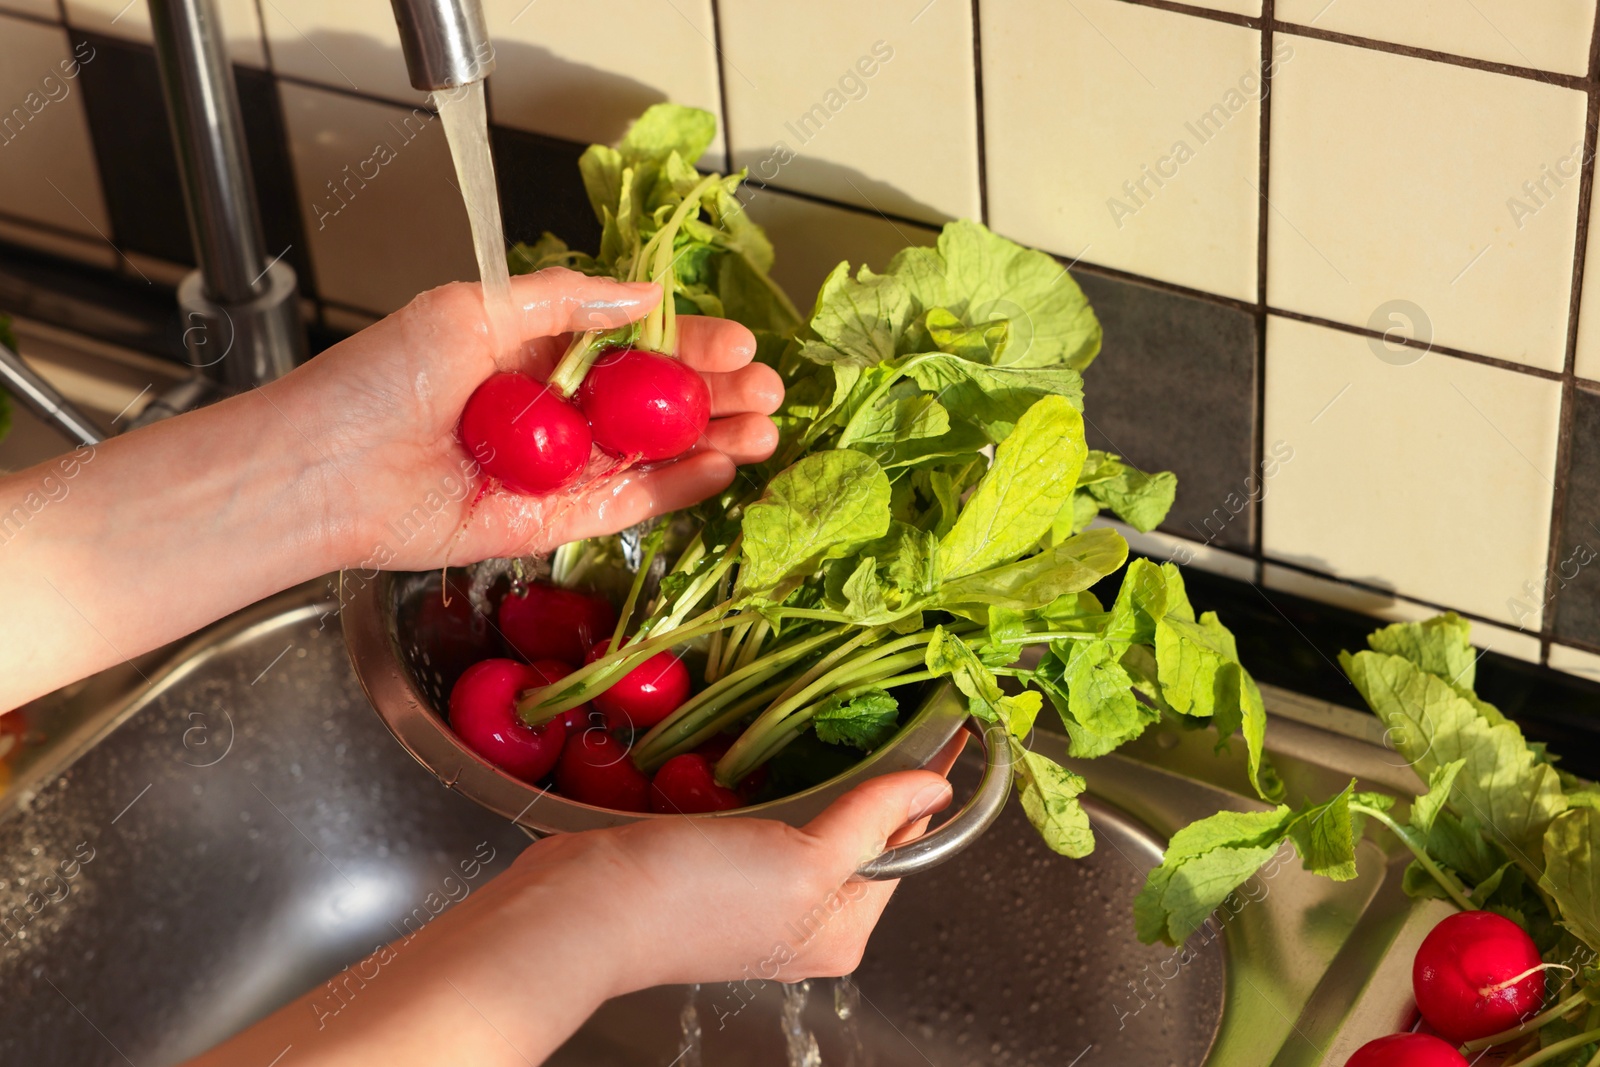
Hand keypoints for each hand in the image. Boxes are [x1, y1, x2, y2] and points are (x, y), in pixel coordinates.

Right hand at [180, 746, 962, 1066]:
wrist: (576, 909)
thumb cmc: (691, 899)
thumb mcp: (806, 863)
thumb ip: (872, 823)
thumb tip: (939, 788)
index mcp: (841, 929)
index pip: (904, 843)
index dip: (914, 782)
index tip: (930, 716)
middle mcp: (805, 915)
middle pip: (856, 825)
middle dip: (859, 767)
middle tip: (863, 699)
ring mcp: (756, 886)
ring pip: (805, 806)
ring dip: (805, 760)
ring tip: (813, 708)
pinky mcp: (709, 858)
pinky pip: (755, 801)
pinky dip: (756, 769)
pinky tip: (752, 739)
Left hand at [267, 269, 782, 570]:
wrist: (321, 472)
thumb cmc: (378, 380)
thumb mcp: (471, 308)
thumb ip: (563, 299)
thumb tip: (645, 294)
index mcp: (532, 350)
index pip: (631, 345)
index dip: (689, 344)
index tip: (739, 343)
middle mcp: (550, 412)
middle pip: (653, 405)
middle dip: (716, 396)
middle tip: (770, 392)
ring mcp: (553, 471)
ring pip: (650, 457)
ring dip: (710, 442)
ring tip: (765, 432)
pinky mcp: (548, 525)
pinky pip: (624, 508)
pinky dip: (674, 491)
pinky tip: (719, 469)